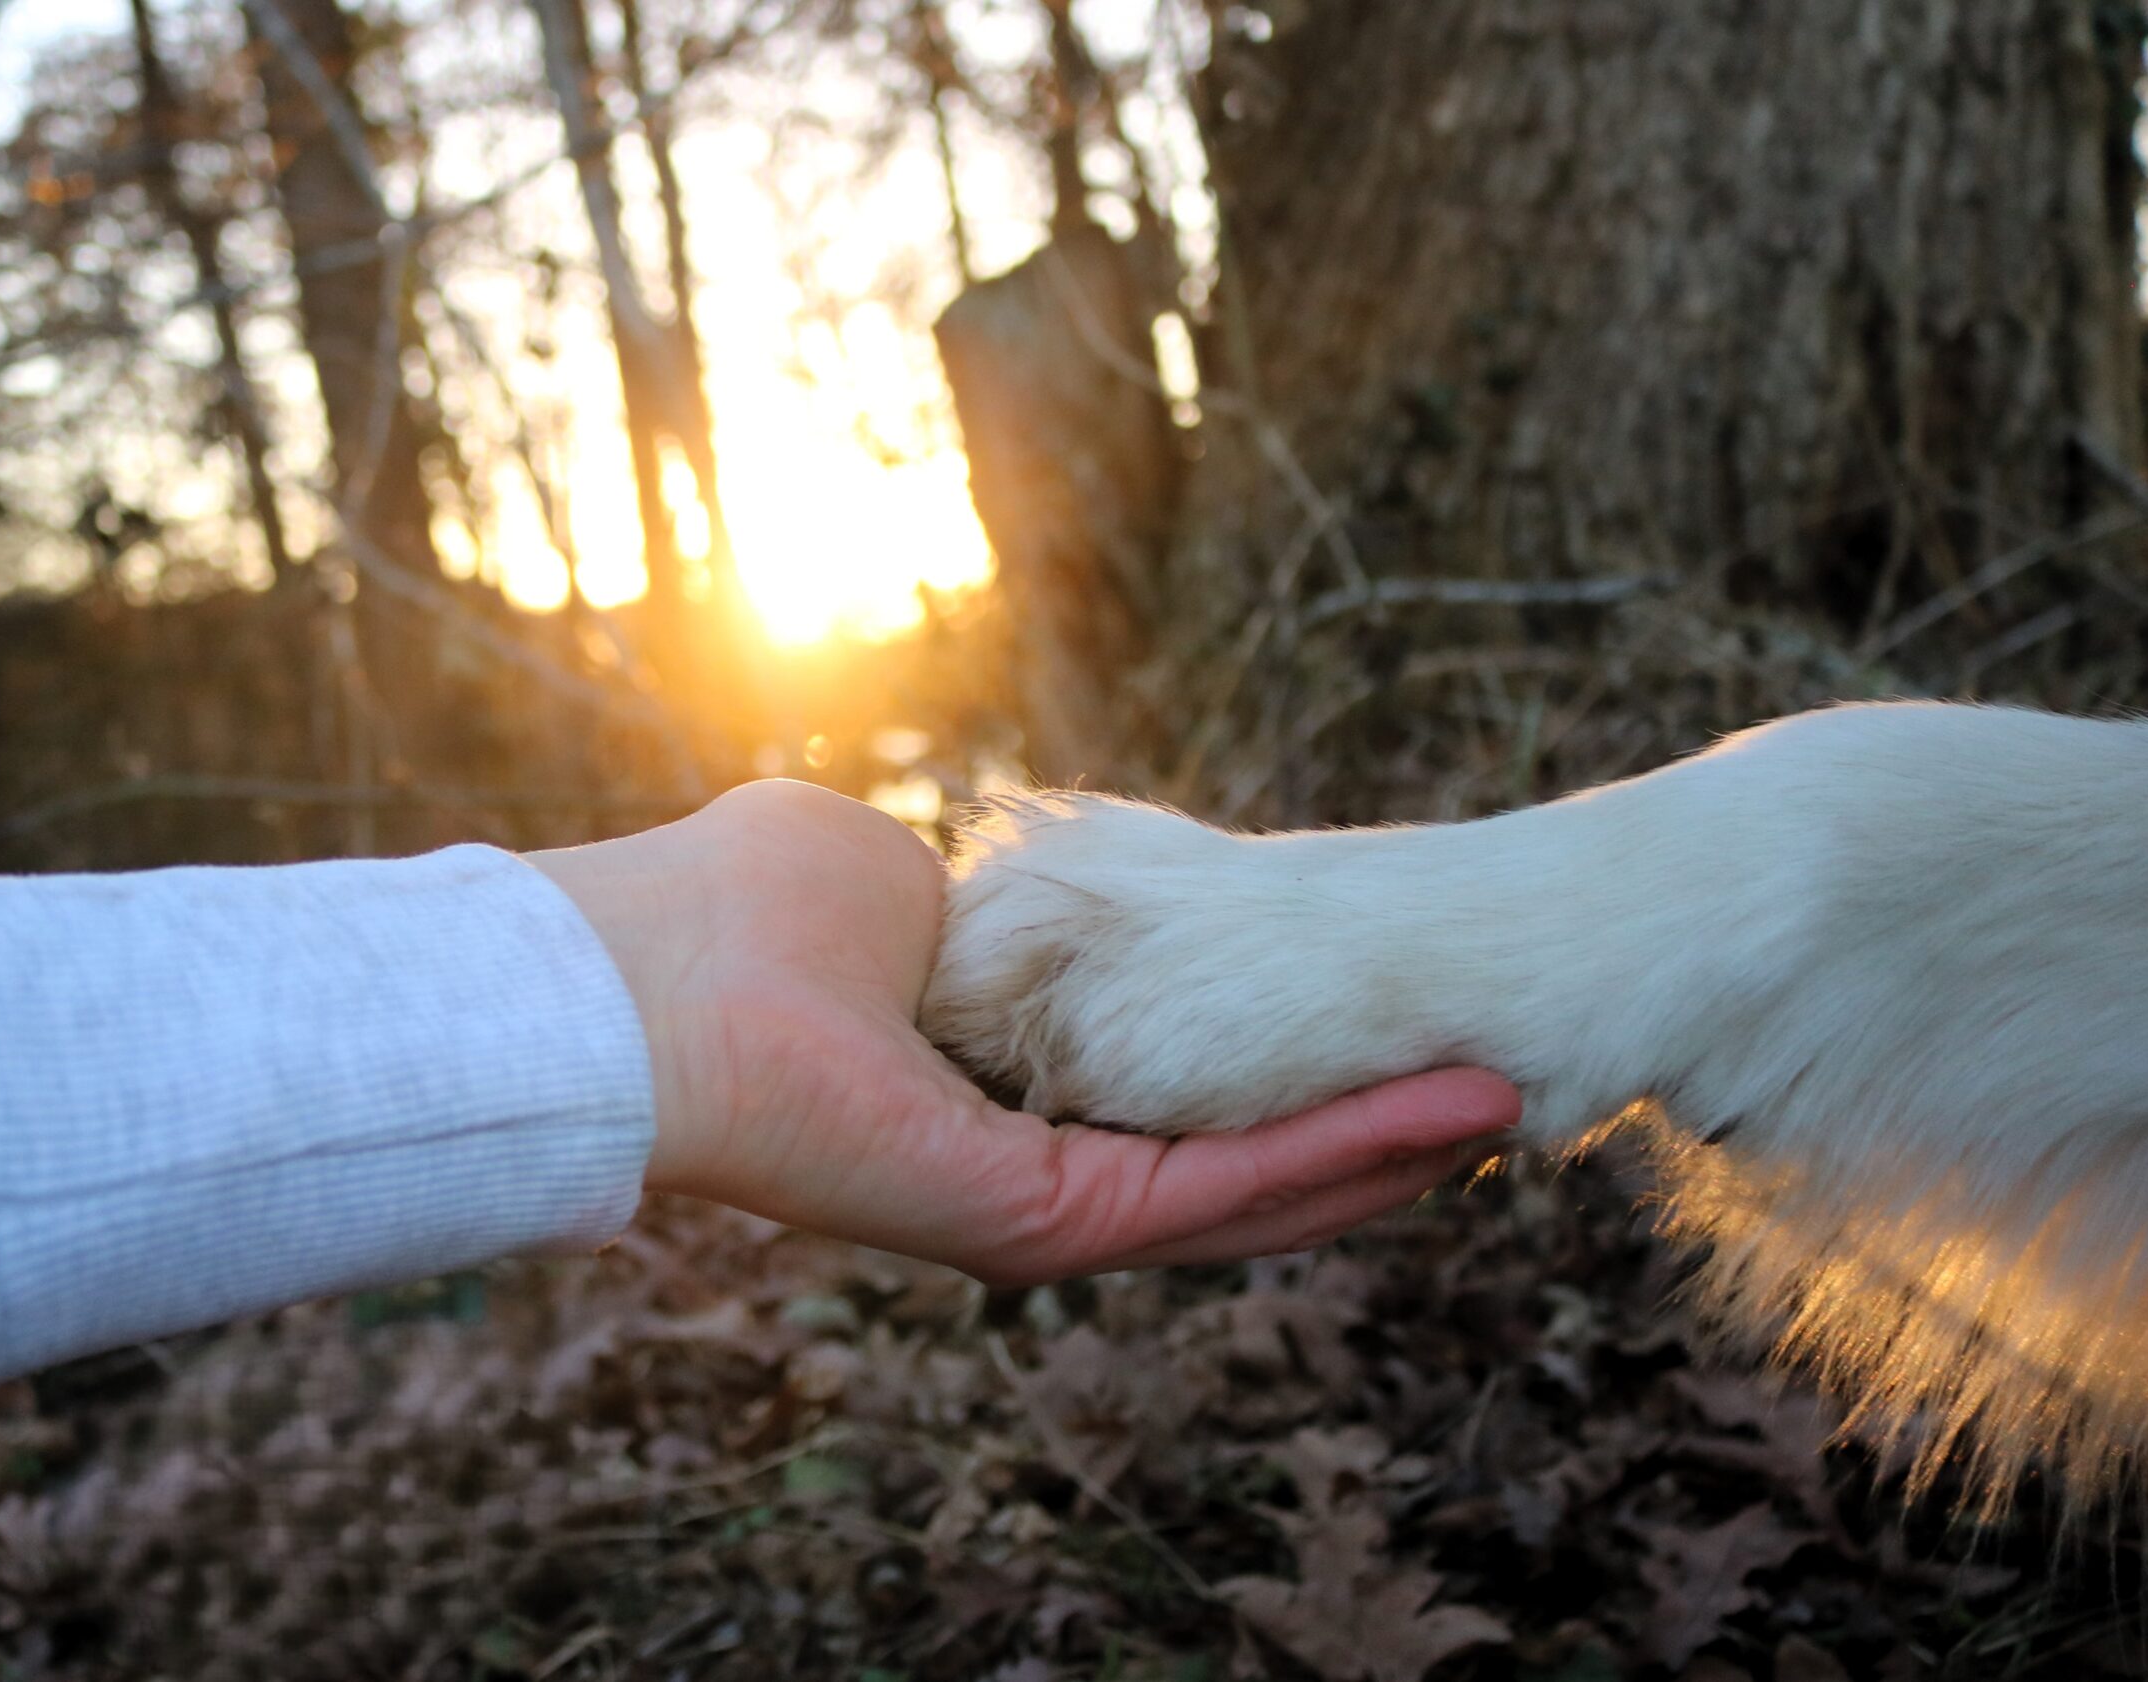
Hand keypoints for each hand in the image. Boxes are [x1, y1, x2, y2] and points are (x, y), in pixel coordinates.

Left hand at [524, 781, 1520, 1286]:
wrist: (643, 985)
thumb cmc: (739, 910)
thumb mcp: (899, 879)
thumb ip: (984, 907)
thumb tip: (1011, 894)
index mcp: (994, 1093)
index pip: (1168, 1102)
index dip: (1280, 1073)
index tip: (1384, 1024)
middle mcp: (1026, 1169)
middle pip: (1229, 1169)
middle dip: (1360, 1130)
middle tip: (1488, 1085)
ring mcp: (1039, 1208)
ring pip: (1248, 1197)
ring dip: (1382, 1151)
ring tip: (1504, 1102)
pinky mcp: (1042, 1222)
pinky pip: (1219, 1193)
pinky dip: (1339, 1155)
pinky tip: (1447, 1116)